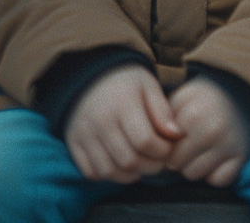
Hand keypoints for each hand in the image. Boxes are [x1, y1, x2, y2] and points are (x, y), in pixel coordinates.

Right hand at [64, 64, 180, 182]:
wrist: (89, 74)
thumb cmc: (126, 81)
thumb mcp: (148, 86)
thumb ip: (163, 111)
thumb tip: (176, 135)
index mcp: (122, 104)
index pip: (145, 141)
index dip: (163, 151)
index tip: (169, 147)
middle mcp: (100, 121)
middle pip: (128, 160)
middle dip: (151, 167)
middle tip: (159, 161)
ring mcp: (84, 135)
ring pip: (109, 171)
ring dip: (130, 175)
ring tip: (142, 165)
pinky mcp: (73, 143)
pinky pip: (91, 172)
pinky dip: (108, 175)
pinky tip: (121, 166)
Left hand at [166, 77, 249, 187]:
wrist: (239, 99)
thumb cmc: (202, 100)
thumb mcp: (181, 98)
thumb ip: (162, 119)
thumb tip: (155, 144)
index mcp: (195, 114)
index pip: (164, 149)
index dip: (164, 145)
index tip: (173, 136)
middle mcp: (214, 130)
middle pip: (177, 165)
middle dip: (177, 157)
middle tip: (186, 143)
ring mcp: (230, 144)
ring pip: (194, 175)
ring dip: (193, 166)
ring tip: (200, 149)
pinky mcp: (242, 157)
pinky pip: (217, 181)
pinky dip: (213, 174)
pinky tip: (214, 157)